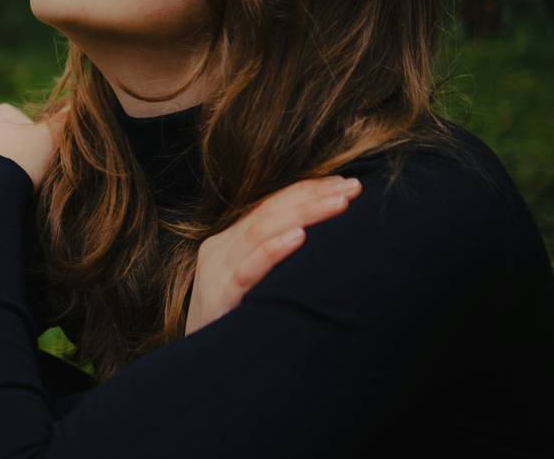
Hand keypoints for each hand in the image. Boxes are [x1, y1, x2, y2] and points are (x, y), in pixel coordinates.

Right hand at [184, 174, 362, 336]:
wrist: (200, 369)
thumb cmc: (235, 328)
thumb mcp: (253, 287)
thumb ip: (274, 263)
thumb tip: (321, 243)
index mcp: (229, 243)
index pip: (270, 206)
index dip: (307, 191)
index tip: (344, 183)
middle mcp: (220, 250)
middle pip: (270, 212)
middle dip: (313, 196)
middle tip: (353, 187)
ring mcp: (217, 272)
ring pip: (262, 231)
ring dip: (304, 214)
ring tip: (339, 203)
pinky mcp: (219, 297)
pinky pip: (248, 269)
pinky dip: (273, 250)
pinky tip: (299, 238)